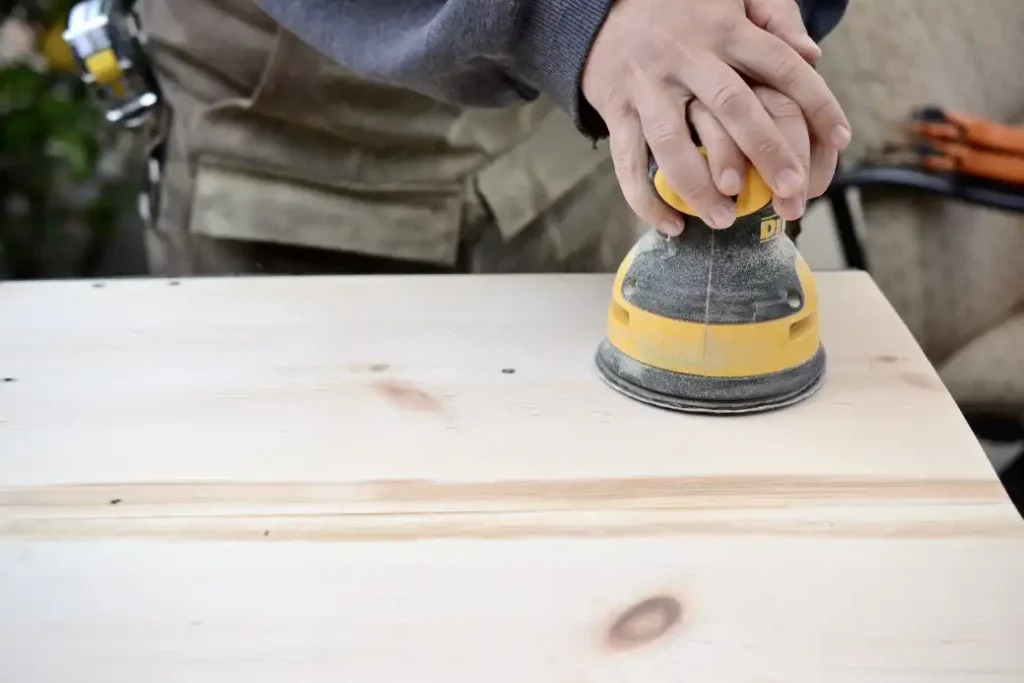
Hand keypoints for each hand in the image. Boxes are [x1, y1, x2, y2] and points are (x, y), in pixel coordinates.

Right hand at [581, 0, 849, 234]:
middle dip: (765, 152)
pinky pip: (627, 160)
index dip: (816, 102)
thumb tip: (810, 56)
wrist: (599, 2)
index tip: (841, 141)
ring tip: (725, 220)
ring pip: (672, 141)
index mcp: (724, 29)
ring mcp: (647, 85)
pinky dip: (645, 198)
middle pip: (732, 107)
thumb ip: (774, 16)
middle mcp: (686, 56)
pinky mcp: (615, 107)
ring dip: (699, 185)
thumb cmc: (680, 6)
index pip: (781, 66)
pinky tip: (671, 224)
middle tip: (791, 194)